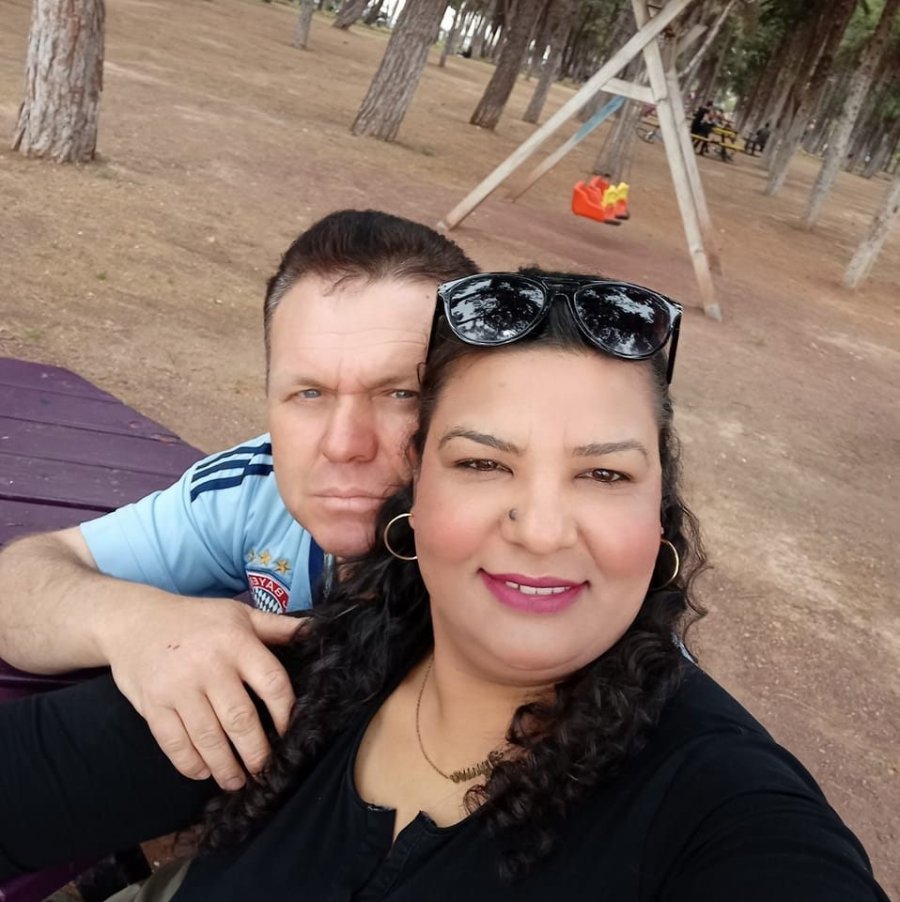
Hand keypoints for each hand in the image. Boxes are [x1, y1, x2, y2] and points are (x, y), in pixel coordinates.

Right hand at [105, 597, 299, 789]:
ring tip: (237, 781)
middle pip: (241, 719)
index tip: (289, 734)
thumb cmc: (196, 619)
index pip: (271, 683)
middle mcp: (209, 666)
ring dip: (226, 767)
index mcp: (237, 642)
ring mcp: (178, 687)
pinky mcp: (153, 705)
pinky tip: (204, 772)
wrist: (135, 620)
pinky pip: (175, 743)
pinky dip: (191, 764)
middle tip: (265, 771)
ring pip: (209, 738)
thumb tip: (314, 630)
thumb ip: (277, 627)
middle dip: (256, 752)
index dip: (286, 713)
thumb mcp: (239, 613)